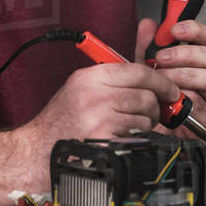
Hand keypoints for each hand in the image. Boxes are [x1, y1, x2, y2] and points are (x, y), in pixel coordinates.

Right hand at [11, 61, 181, 188]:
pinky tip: (120, 140)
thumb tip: (150, 53)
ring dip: (144, 124)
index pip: (139, 71)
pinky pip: (138, 136)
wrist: (36, 153)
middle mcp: (95, 95)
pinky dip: (135, 139)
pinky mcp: (104, 141)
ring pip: (145, 116)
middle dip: (153, 107)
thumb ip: (115, 74)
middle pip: (146, 95)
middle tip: (148, 114)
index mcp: (91, 77)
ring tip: (126, 128)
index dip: (161, 80)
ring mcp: (100, 118)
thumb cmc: (62, 122)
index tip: (170, 89)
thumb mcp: (82, 88)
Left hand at [139, 18, 205, 135]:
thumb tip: (148, 25)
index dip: (193, 29)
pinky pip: (200, 100)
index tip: (175, 29)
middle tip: (160, 58)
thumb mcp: (147, 70)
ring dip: (179, 76)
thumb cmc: (157, 100)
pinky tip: (168, 100)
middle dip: (183, 54)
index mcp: (199, 59)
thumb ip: (147, 47)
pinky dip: (182, 98)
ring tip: (161, 80)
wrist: (157, 133)